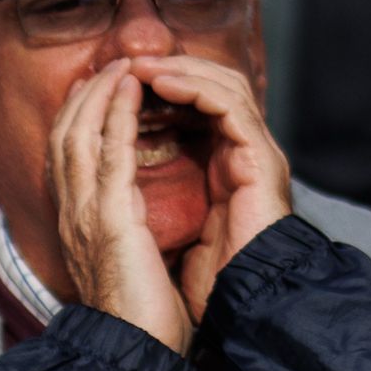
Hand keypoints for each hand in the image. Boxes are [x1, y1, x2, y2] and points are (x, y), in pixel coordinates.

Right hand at [47, 65, 201, 353]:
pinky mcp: (111, 221)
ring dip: (101, 92)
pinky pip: (110, 153)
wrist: (137, 355)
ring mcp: (85, 215)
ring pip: (79, 133)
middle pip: (64, 132)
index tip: (103, 87)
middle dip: (86, 92)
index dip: (80, 113)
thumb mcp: (123, 260)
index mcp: (74, 222)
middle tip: (113, 62)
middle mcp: (71, 213)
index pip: (65, 152)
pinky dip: (118, 115)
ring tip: (123, 64)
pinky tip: (133, 89)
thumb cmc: (140, 315)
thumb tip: (130, 209)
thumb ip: (120, 228)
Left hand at [134, 52, 294, 320]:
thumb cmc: (206, 279)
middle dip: (169, 69)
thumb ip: (150, 192)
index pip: (196, 108)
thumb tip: (108, 177)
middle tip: (125, 63)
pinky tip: (162, 82)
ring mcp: (257, 154)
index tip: (115, 85)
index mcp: (223, 167)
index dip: (160, 89)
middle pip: (212, 86)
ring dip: (180, 69)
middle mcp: (243, 154)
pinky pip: (230, 104)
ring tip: (139, 66)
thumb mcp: (168, 223)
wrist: (238, 307)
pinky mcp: (262, 159)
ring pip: (224, 84)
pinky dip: (196, 87)